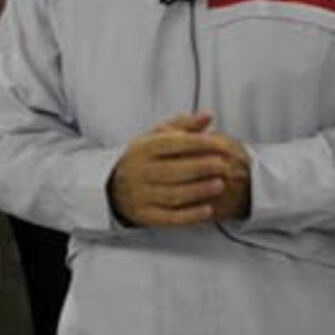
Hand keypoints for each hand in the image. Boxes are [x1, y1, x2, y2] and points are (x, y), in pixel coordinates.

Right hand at [108, 113, 249, 226]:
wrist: (111, 185)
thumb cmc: (142, 157)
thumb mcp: (156, 137)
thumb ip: (183, 125)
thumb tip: (207, 116)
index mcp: (143, 149)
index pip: (172, 144)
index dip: (197, 143)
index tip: (219, 144)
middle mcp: (140, 171)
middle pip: (174, 170)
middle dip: (201, 168)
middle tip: (223, 165)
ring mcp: (140, 195)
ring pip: (173, 195)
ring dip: (199, 191)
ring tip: (220, 185)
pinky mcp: (144, 215)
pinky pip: (169, 217)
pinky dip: (190, 215)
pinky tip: (208, 210)